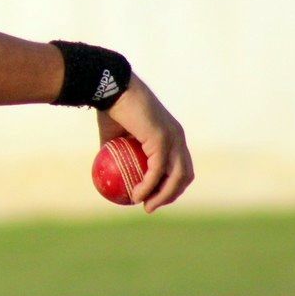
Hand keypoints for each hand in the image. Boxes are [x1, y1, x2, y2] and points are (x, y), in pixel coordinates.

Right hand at [98, 74, 192, 212]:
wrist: (111, 89)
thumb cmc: (110, 108)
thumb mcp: (114, 136)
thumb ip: (117, 154)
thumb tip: (109, 174)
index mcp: (172, 134)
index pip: (181, 165)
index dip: (172, 184)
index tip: (154, 196)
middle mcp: (178, 137)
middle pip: (185, 174)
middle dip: (172, 194)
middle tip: (151, 205)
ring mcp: (173, 138)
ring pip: (177, 177)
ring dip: (164, 196)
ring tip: (146, 206)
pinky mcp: (162, 140)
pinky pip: (157, 171)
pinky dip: (148, 186)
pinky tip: (136, 195)